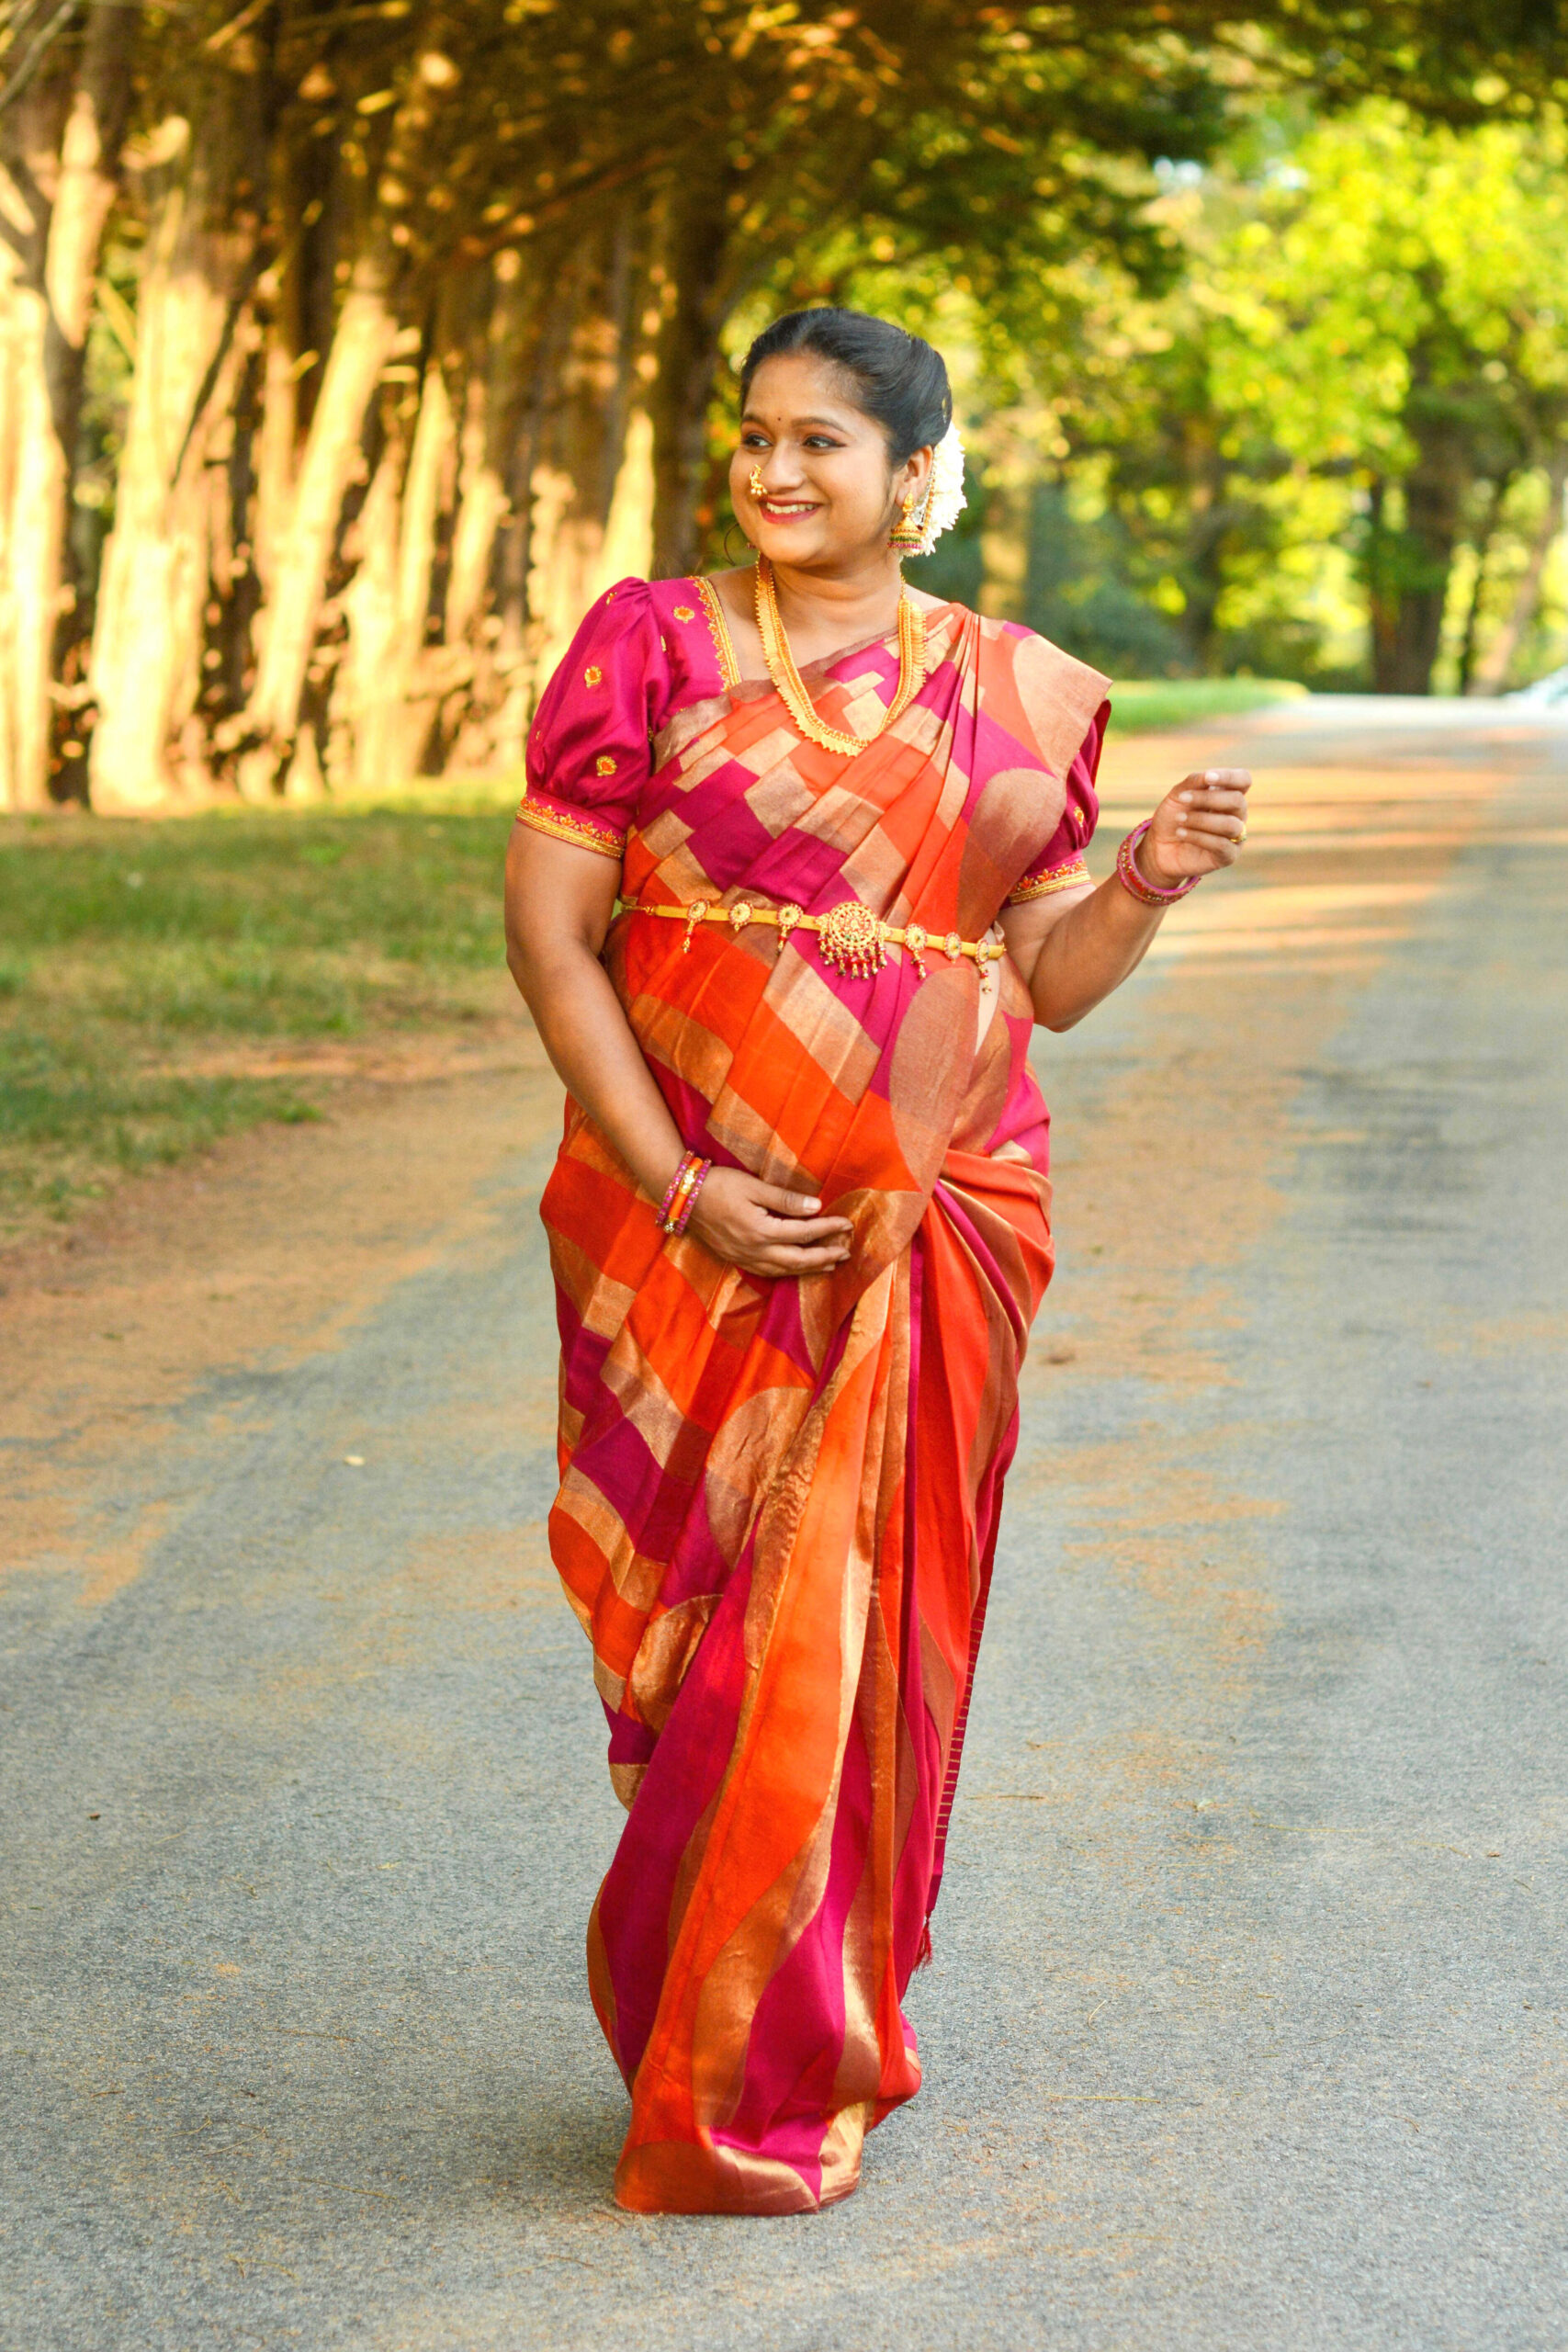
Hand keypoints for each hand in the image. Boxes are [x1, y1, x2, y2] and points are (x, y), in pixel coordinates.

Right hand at [685, 1166, 852, 1278]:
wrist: (683, 1198)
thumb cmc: (719, 1185)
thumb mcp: (753, 1186)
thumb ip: (785, 1199)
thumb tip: (816, 1207)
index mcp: (761, 1231)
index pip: (804, 1233)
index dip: (828, 1229)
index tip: (847, 1224)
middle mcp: (755, 1251)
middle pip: (799, 1260)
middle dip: (825, 1256)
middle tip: (846, 1252)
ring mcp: (744, 1258)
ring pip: (784, 1271)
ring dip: (810, 1268)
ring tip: (830, 1264)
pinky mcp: (736, 1259)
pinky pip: (768, 1273)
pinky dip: (788, 1272)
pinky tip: (797, 1268)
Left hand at [1140, 768, 1251, 887]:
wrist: (1158, 848)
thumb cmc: (1172, 817)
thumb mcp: (1178, 795)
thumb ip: (1194, 782)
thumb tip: (1209, 776)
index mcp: (1228, 794)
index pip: (1243, 780)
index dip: (1230, 777)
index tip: (1208, 778)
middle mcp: (1236, 814)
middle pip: (1238, 800)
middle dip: (1208, 798)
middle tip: (1182, 799)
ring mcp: (1235, 836)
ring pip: (1231, 824)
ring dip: (1201, 819)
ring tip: (1180, 819)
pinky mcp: (1228, 856)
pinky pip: (1221, 845)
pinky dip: (1198, 836)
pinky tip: (1181, 833)